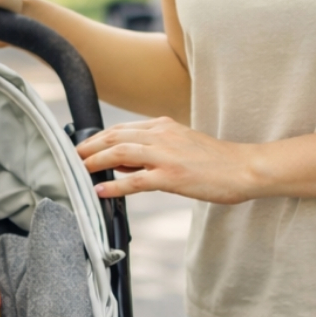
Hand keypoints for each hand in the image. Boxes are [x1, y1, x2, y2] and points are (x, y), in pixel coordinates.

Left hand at [76, 116, 257, 203]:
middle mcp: (162, 135)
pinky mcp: (172, 176)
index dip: (97, 138)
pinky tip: (100, 190)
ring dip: (94, 162)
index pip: (121, 129)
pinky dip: (114, 185)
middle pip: (114, 137)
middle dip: (88, 147)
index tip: (81, 148)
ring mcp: (166, 155)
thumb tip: (124, 162)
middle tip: (69, 159)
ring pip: (119, 153)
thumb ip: (155, 148)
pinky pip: (135, 180)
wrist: (245, 168)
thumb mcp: (183, 144)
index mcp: (164, 126)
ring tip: (77, 171)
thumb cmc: (217, 162)